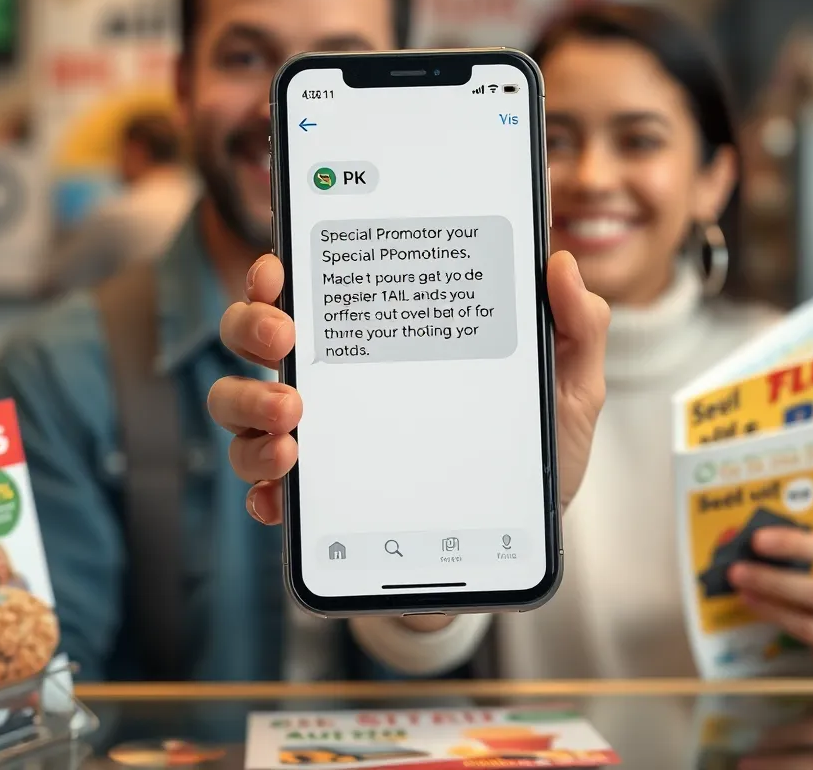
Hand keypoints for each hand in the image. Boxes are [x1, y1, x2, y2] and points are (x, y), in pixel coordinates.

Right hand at [209, 250, 608, 524]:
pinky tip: (284, 488)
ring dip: (246, 403)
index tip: (281, 269)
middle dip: (249, 324)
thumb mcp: (567, 393)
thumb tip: (561, 262)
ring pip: (237, 406)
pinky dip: (261, 483)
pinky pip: (261, 488)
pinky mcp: (314, 504)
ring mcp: (318, 441)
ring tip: (293, 417)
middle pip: (254, 336)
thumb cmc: (530, 458)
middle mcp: (338, 383)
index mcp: (385, 341)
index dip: (279, 271)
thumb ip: (575, 327)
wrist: (516, 550)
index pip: (315, 288)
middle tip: (284, 336)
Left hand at [729, 526, 812, 674]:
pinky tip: (761, 609)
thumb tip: (781, 534)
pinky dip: (782, 625)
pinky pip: (811, 645)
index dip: (797, 546)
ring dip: (770, 607)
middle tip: (737, 570)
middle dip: (773, 581)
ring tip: (742, 590)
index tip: (758, 540)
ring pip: (812, 626)